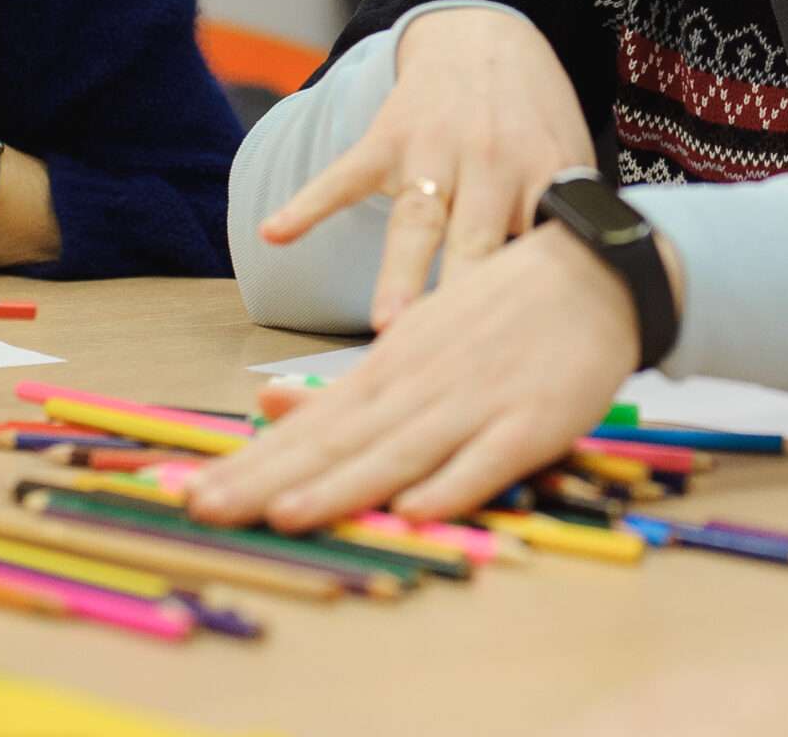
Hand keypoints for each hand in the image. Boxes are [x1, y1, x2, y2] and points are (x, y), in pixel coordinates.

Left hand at [186, 223, 654, 531]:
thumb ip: (344, 386)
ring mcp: (477, 403)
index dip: (252, 463)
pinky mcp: (534, 420)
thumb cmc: (500, 310)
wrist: (597, 272)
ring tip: (287, 514)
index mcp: (390, 366)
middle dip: (270, 480)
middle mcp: (422, 385)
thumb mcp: (413, 337)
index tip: (190, 494)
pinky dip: (453, 483)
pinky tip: (417, 509)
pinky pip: (489, 459)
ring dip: (345, 484)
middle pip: (339, 441)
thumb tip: (264, 406)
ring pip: (402, 451)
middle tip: (205, 511)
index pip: (309, 426)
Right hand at [259, 7, 596, 327]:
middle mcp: (490, 163)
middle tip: (457, 346)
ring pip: (417, 219)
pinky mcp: (387, 137)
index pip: (541, 243)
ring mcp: (435, 149)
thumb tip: (581, 299)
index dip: (532, 292)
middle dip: (467, 290)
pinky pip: (345, 175)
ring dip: (402, 271)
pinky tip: (277, 233)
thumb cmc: (533, 114)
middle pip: (478, 237)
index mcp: (543, 173)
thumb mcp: (568, 156)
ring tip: (387, 323)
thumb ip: (571, 219)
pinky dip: (309, 203)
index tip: (527, 341)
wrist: (485, 33)